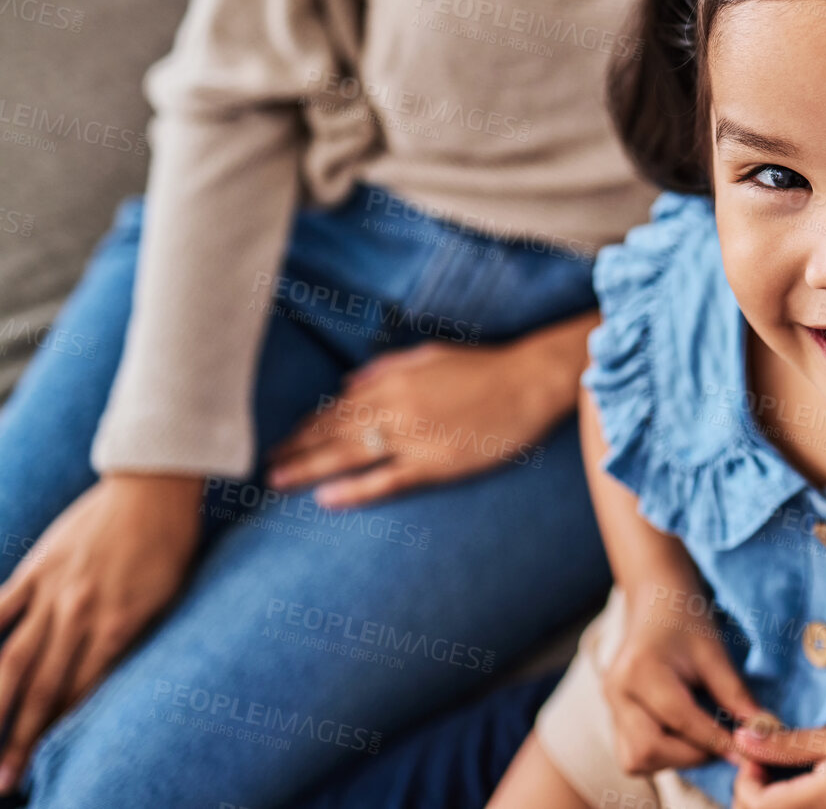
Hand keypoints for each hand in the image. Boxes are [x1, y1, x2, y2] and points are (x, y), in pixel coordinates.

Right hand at [0, 474, 203, 791]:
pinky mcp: (36, 568)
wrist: (154, 482)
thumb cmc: (172, 541)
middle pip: (42, 689)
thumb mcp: (169, 596)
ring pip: (11, 660)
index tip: (45, 766)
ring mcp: (53, 592)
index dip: (61, 732)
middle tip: (6, 782)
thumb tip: (110, 679)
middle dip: (21, 739)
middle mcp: (81, 614)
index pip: (82, 693)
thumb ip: (135, 637)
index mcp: (120, 624)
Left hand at [266, 312, 597, 508]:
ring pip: (348, 455)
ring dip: (308, 469)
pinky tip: (326, 499)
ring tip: (277, 482)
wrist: (530, 383)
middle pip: (332, 432)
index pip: (336, 407)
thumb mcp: (431, 355)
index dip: (306, 425)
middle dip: (295, 449)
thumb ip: (388, 368)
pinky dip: (354, 490)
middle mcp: (395, 408)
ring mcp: (414, 437)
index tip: (283, 439)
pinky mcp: (436, 463)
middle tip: (265, 466)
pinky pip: (386, 480)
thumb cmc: (486, 366)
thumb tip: (350, 382)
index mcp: (393, 380)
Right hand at [601, 582, 768, 776]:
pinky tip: (685, 737)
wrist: (656, 601)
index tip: (748, 752)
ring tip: (704, 739)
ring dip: (675, 760)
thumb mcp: (714, 653)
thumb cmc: (687, 621)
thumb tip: (764, 732)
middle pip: (648, 750)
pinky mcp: (613, 717)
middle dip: (691, 756)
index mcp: (640, 670)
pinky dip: (662, 755)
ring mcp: (610, 706)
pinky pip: (632, 755)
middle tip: (724, 743)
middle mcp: (617, 692)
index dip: (717, 741)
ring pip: (636, 759)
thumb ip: (736, 695)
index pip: (680, 720)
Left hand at [730, 721, 825, 808]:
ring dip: (774, 802)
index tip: (759, 750)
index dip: (745, 776)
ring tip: (790, 771)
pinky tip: (812, 786)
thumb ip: (786, 742)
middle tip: (769, 759)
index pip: (753, 803)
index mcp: (815, 804)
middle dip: (754, 793)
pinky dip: (797, 806)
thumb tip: (740, 737)